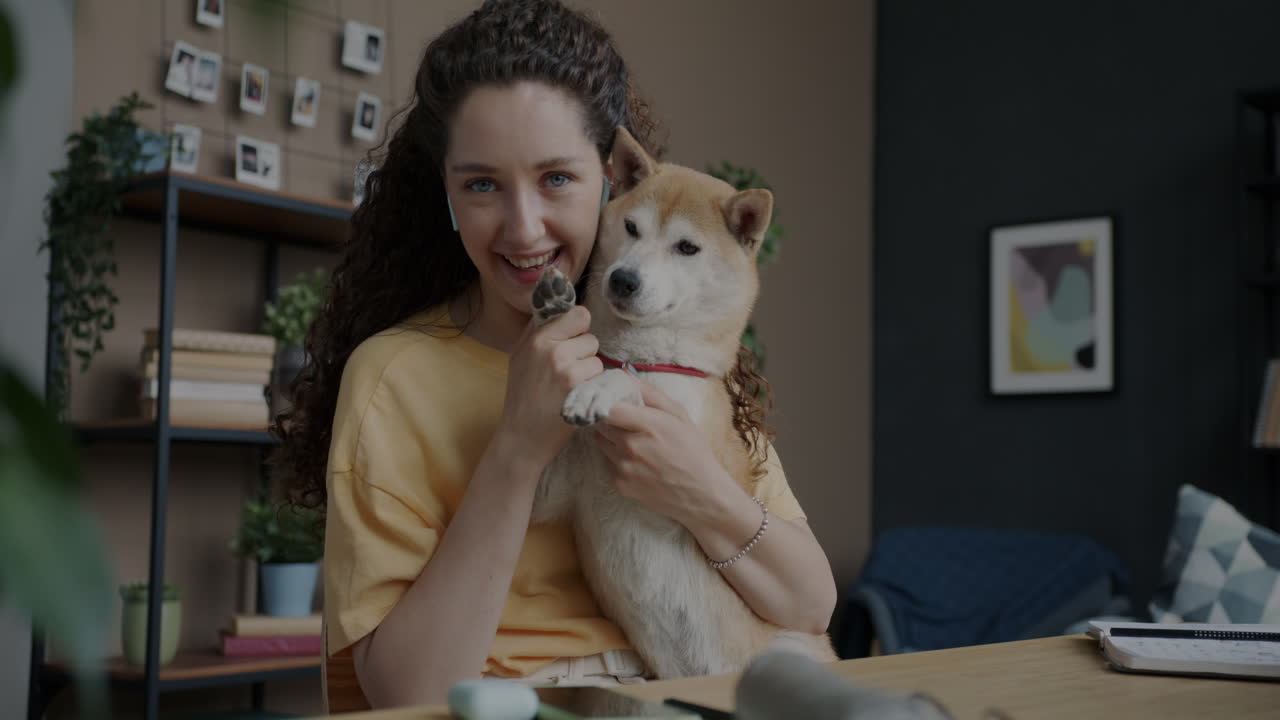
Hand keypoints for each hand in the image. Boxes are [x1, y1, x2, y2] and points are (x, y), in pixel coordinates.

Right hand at [495, 306, 601, 473]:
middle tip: (567, 371)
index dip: (579, 327)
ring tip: (569, 386)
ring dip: (589, 371)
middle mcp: (551, 350)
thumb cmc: (522, 395)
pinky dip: (592, 386)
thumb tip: (555, 300)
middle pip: (590, 336)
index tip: (572, 340)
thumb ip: (537, 328)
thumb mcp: (520, 356)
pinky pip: (599, 376)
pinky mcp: (579, 389)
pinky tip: (575, 396)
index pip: (578, 314)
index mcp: (536, 338)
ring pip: (596, 358)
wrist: (521, 436)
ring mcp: (566, 369)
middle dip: (584, 352)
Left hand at [594, 378, 736, 524]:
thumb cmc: (693, 451)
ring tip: (632, 439)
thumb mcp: (679, 415)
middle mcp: (631, 446)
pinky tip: (635, 459)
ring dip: (610, 436)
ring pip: (600, 441)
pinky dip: (614, 456)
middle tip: (624, 418)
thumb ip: (650, 393)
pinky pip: (606, 461)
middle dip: (608, 416)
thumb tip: (623, 373)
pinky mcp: (619, 484)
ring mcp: (623, 467)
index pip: (607, 405)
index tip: (608, 397)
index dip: (604, 399)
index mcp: (649, 425)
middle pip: (600, 422)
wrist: (700, 495)